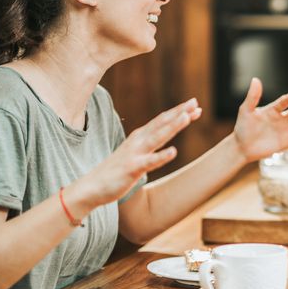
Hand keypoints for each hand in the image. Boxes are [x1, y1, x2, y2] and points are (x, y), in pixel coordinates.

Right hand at [69, 99, 201, 211]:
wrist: (92, 186)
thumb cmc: (116, 170)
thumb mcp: (134, 152)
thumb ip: (147, 144)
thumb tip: (161, 136)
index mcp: (139, 137)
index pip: (162, 120)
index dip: (178, 112)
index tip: (194, 104)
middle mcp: (138, 141)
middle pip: (162, 123)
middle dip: (179, 112)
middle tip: (195, 102)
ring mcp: (135, 154)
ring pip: (157, 137)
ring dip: (172, 126)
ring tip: (187, 117)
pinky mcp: (132, 169)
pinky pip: (149, 162)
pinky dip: (161, 156)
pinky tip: (173, 152)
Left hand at [233, 77, 287, 161]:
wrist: (242, 147)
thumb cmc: (243, 128)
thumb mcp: (245, 111)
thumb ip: (252, 96)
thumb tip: (256, 79)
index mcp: (273, 110)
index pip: (282, 103)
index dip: (287, 100)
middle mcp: (281, 118)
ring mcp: (285, 130)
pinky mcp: (286, 142)